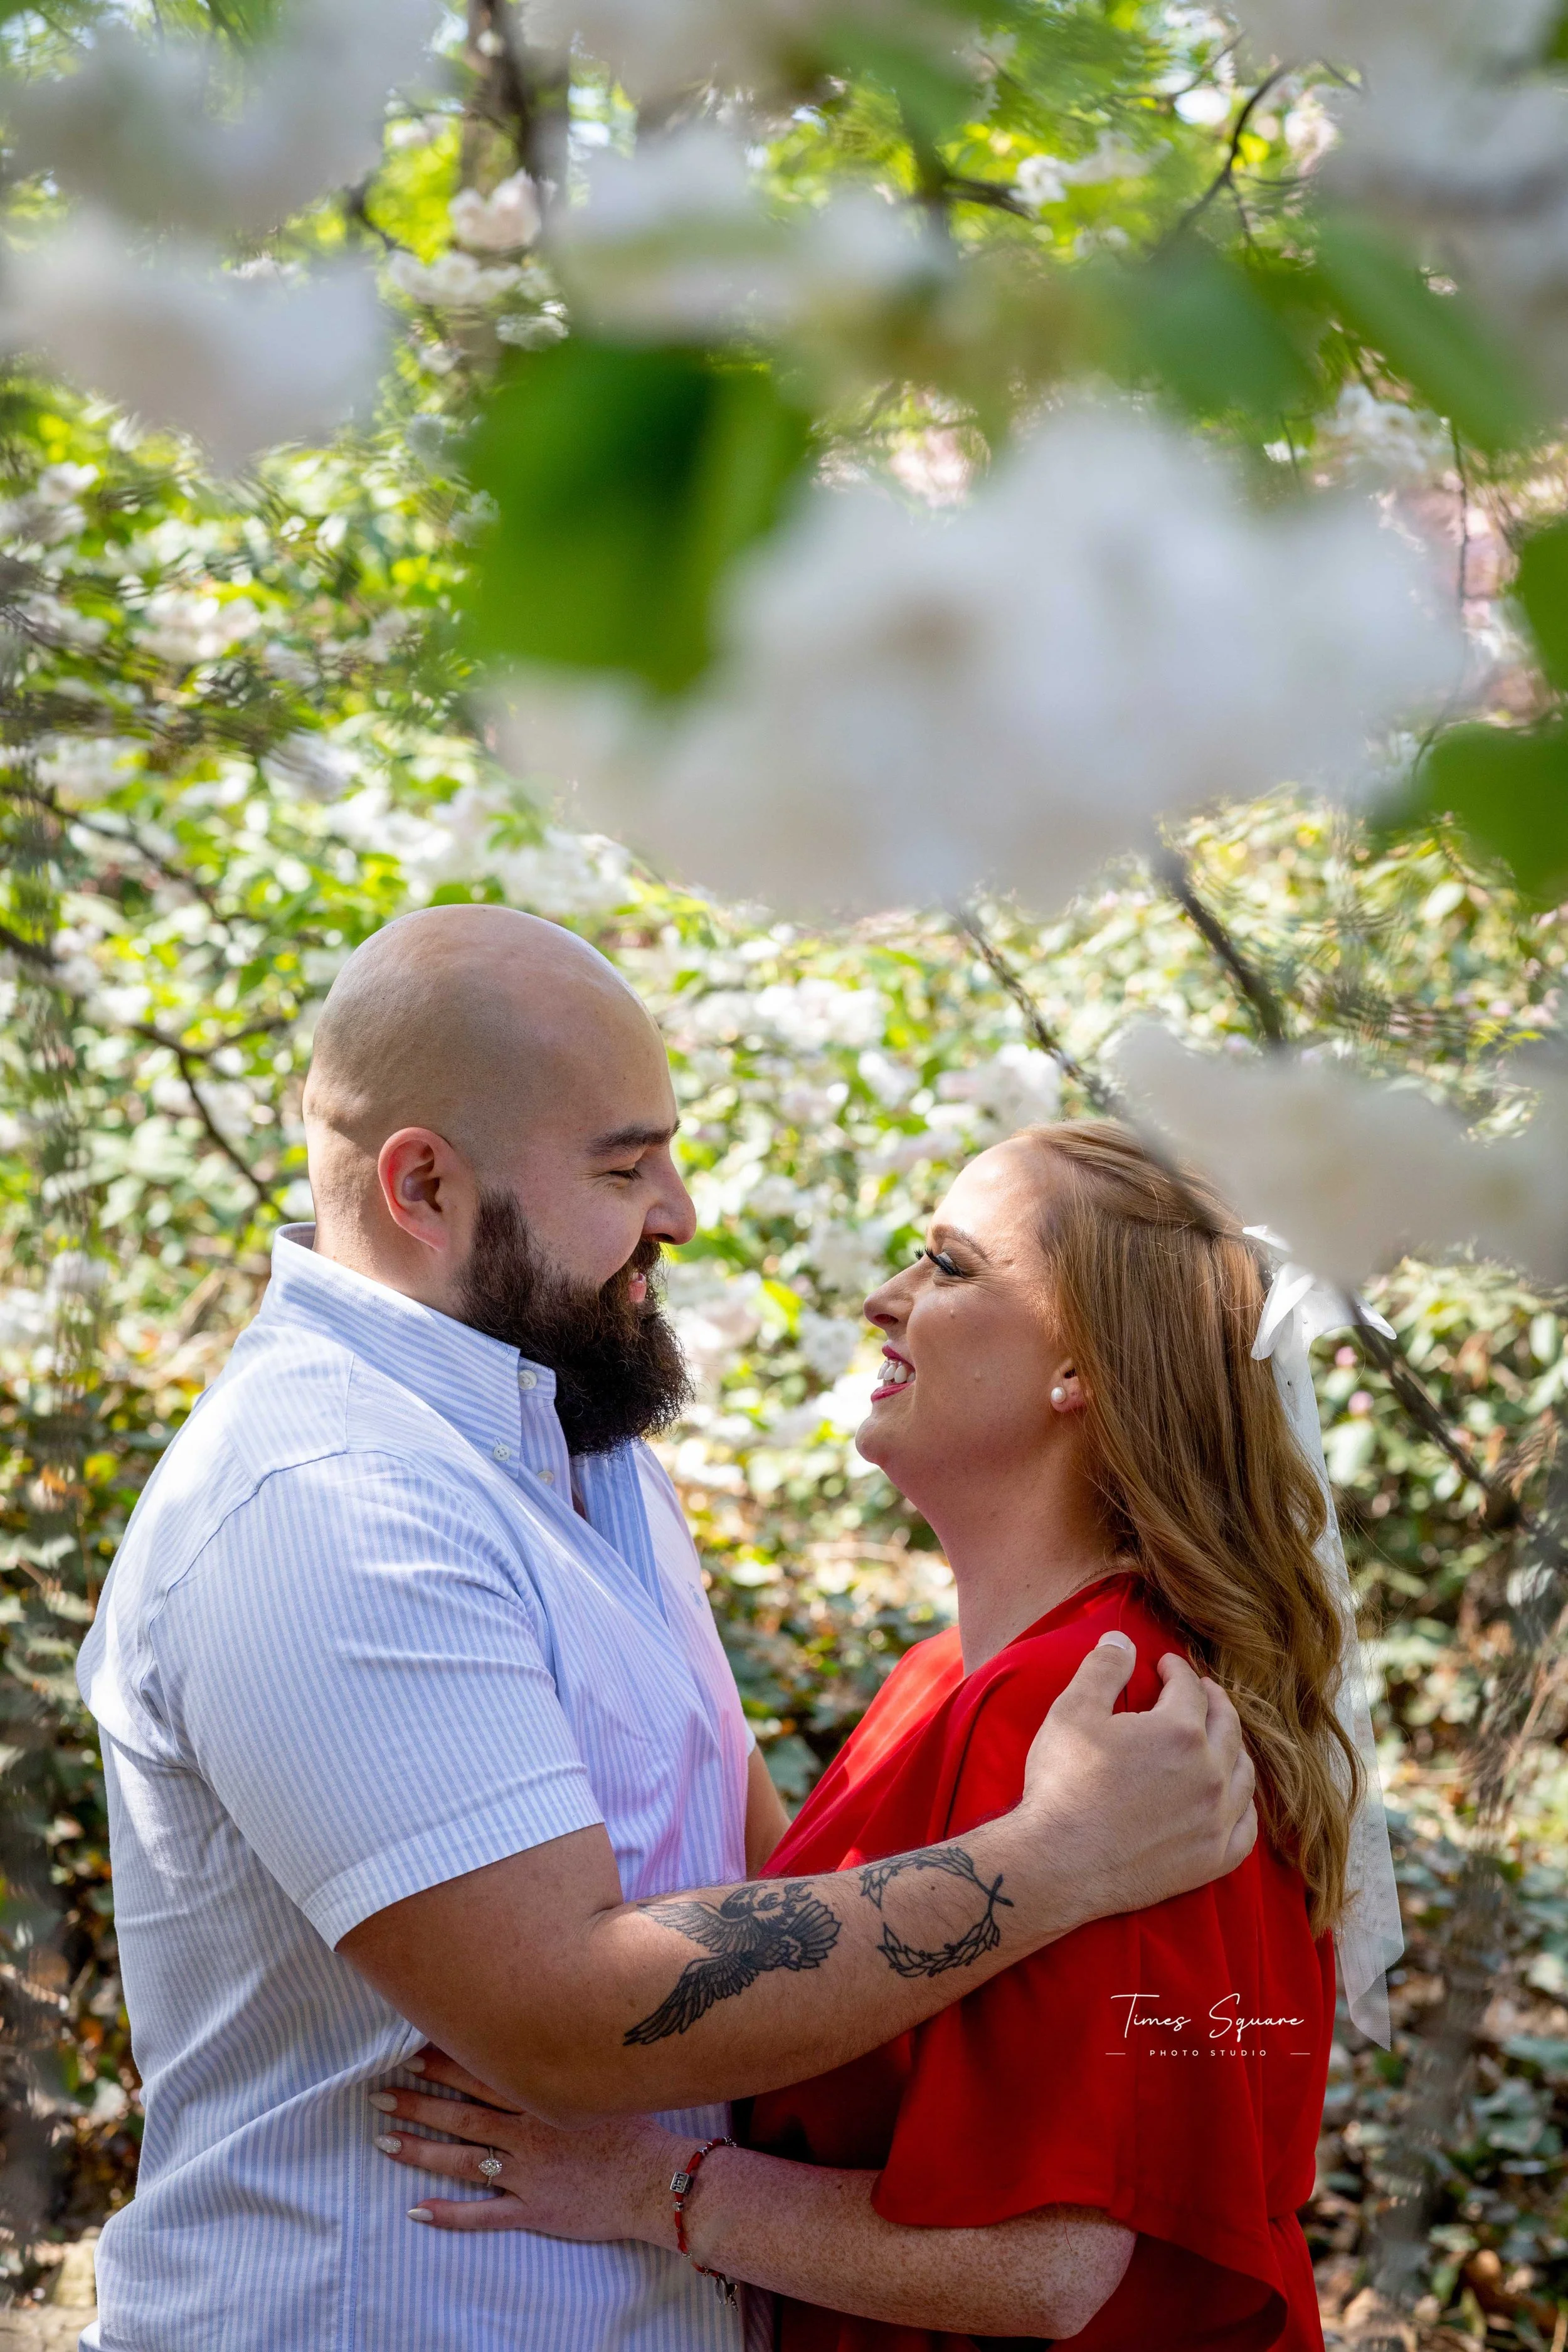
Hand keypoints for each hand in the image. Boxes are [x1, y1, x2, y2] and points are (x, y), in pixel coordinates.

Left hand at [370, 2049, 681, 2239]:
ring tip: (383, 2141)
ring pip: (461, 2160)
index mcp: (541, 2097)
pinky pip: (482, 2215)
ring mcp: (526, 2173)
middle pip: (461, 2114)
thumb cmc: (635, 2126)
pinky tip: (417, 2211)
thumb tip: (551, 2017)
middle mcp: (527, 2131)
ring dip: (420, 2151)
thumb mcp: (603, 2079)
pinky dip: (448, 2214)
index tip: (408, 2053)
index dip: (442, 2063)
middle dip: (418, 2102)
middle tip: (378, 2093)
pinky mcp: (532, 2210)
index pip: (482, 2073)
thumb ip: (571, 2055)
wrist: (657, 2182)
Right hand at [1019, 1634, 1256, 1927]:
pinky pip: (1245, 1827)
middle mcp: (1210, 1773)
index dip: (1177, 1670)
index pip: (1190, 1688)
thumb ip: (1103, 1669)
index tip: (1165, 1665)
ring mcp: (1215, 1819)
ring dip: (1233, 1748)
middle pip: (1227, 1725)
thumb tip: (1122, 1640)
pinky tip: (1231, 1798)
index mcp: (1180, 1731)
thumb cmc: (1063, 1785)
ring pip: (1243, 1773)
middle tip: (1201, 1690)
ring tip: (1219, 1738)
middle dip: (1213, 1700)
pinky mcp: (1212, 1859)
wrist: (1057, 1863)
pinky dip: (1242, 1806)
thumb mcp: (1073, 1712)